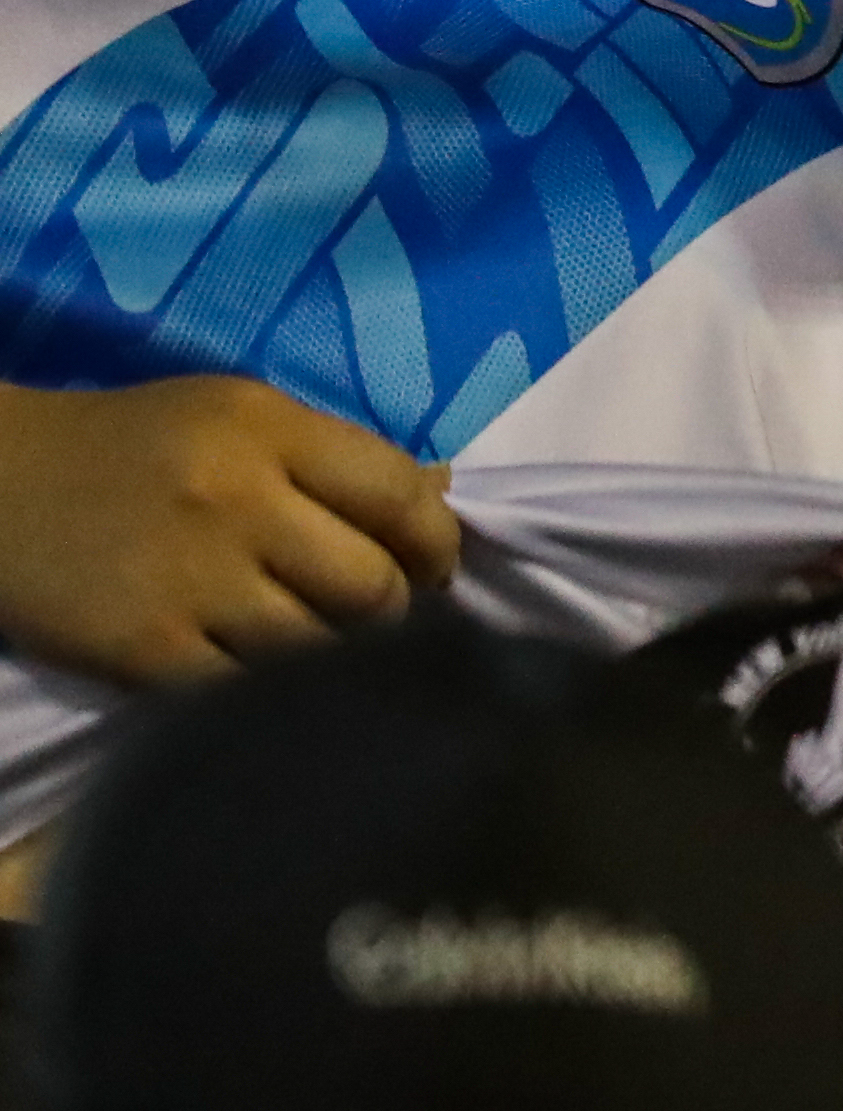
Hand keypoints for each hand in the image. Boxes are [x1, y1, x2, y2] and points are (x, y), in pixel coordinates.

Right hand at [0, 378, 458, 684]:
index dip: (439, 543)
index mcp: (270, 430)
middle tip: (384, 622)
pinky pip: (243, 692)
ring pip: (318, 649)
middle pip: (372, 585)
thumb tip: (442, 495)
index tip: (438, 571)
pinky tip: (263, 682)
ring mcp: (190, 579)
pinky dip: (267, 696)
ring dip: (338, 661)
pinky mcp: (143, 650)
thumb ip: (335, 456)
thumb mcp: (237, 415)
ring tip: (327, 654)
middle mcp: (238, 500)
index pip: (400, 494)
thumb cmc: (133, 446)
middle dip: (397, 614)